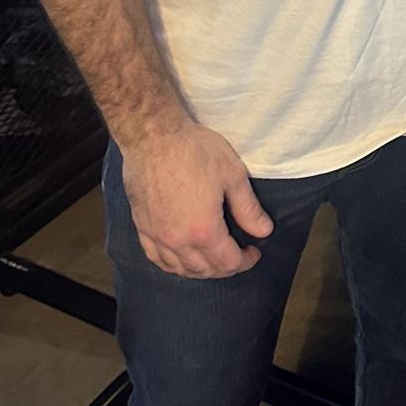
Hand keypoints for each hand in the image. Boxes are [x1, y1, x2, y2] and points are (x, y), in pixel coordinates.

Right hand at [119, 122, 273, 278]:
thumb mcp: (232, 175)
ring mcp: (157, 236)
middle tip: (238, 254)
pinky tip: (181, 258)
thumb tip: (264, 231)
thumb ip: (248, 208)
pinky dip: (173, 264)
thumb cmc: (194, 150)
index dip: (245, 261)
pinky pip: (156, 258)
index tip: (254, 252)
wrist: (153, 136)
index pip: (228, 262)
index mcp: (204, 230)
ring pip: (180, 268)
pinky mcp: (141, 227)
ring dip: (200, 269)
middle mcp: (178, 241)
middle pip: (205, 270)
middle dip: (225, 267)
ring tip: (213, 257)